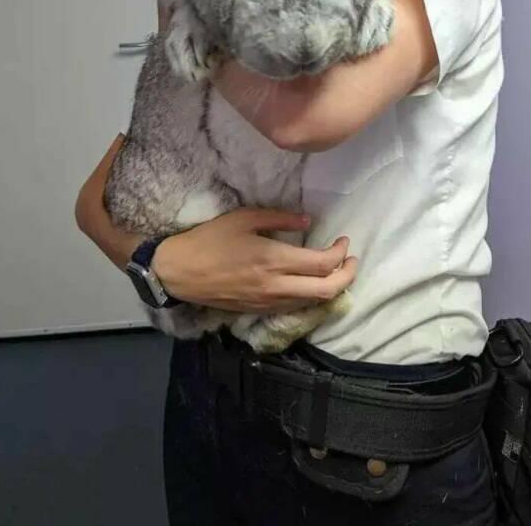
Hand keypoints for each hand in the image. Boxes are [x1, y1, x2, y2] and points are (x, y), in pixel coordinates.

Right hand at [152, 208, 357, 313]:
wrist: (179, 272)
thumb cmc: (210, 240)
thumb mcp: (244, 219)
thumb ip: (279, 219)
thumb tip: (307, 221)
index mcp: (274, 260)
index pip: (322, 264)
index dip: (340, 254)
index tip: (344, 241)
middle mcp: (276, 286)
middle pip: (326, 290)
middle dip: (347, 276)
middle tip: (351, 260)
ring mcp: (268, 302)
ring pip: (313, 302)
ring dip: (331, 288)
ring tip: (336, 270)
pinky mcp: (259, 310)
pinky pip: (295, 307)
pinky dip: (311, 296)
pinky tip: (310, 283)